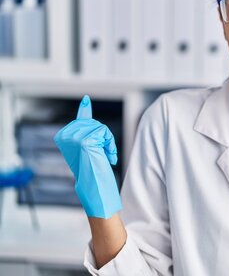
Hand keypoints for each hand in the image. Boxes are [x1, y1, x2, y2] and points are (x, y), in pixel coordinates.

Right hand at [53, 95, 121, 217]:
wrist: (94, 186)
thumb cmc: (91, 168)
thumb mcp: (88, 144)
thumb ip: (85, 125)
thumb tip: (85, 101)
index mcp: (62, 136)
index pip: (79, 119)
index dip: (85, 110)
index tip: (86, 98)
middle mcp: (65, 135)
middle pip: (94, 123)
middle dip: (103, 138)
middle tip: (102, 154)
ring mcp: (74, 137)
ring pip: (101, 127)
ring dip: (108, 142)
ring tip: (105, 157)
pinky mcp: (85, 141)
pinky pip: (105, 133)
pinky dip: (110, 144)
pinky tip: (108, 157)